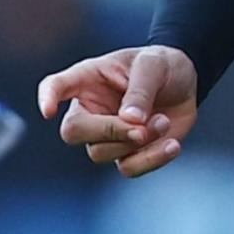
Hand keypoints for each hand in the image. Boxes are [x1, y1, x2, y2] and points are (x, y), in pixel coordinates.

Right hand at [42, 43, 201, 176]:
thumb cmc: (161, 66)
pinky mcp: (127, 153)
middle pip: (73, 131)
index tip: (48, 111)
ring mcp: (106, 135)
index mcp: (87, 79)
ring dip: (136, 143)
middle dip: (108, 131)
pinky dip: (151, 160)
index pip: (56, 86)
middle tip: (141, 126)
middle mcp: (90, 109)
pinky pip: (128, 168)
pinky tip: (172, 145)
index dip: (47, 98)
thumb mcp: (153, 65)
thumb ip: (140, 90)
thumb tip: (130, 120)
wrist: (187, 83)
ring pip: (100, 153)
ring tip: (164, 122)